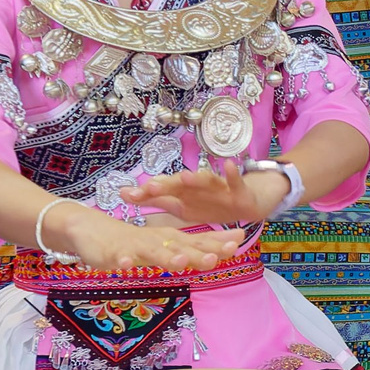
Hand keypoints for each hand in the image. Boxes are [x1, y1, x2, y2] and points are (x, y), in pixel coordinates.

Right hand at [53, 202, 246, 275]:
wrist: (93, 229)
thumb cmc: (135, 241)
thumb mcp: (165, 244)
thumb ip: (191, 248)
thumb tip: (221, 252)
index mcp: (170, 238)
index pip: (199, 240)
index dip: (219, 242)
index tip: (240, 240)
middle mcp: (157, 240)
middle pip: (181, 246)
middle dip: (199, 252)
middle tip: (217, 257)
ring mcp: (135, 246)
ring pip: (153, 251)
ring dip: (166, 256)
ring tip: (180, 261)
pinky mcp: (113, 252)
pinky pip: (117, 257)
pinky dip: (121, 261)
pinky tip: (125, 265)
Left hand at [117, 159, 281, 228]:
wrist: (246, 203)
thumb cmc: (209, 202)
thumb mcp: (181, 205)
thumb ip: (154, 200)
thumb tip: (123, 193)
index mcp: (183, 193)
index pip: (161, 191)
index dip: (144, 193)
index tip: (125, 194)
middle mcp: (197, 187)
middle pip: (179, 185)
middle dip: (165, 186)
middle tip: (150, 188)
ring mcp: (218, 188)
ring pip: (205, 182)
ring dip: (196, 178)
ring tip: (184, 175)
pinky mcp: (237, 191)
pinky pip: (235, 182)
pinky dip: (232, 174)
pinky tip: (228, 164)